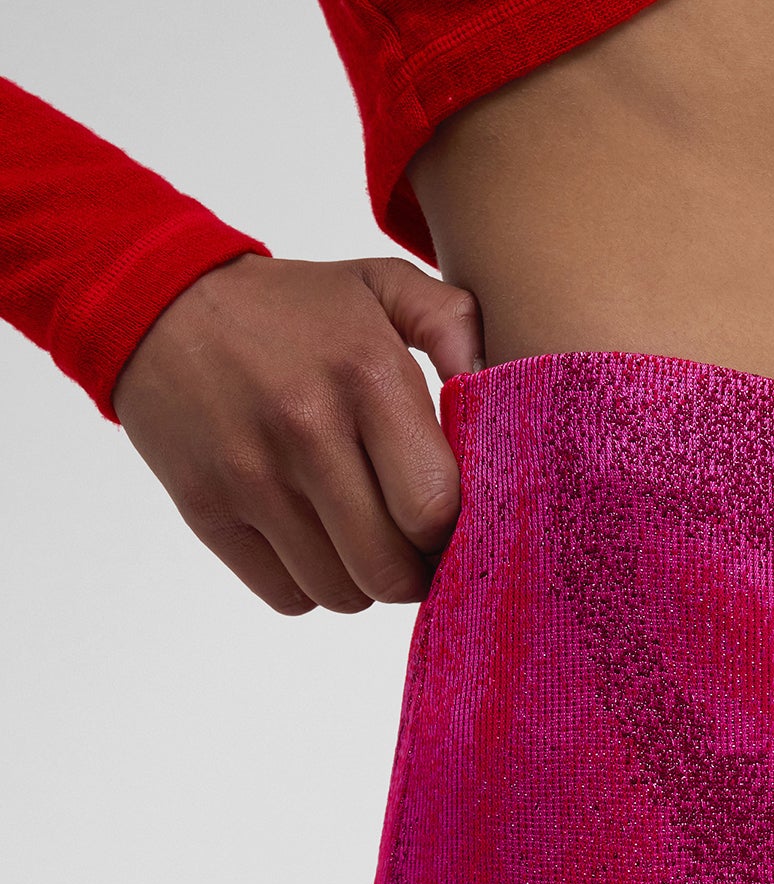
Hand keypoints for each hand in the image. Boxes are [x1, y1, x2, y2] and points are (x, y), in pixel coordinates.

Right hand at [110, 252, 484, 615]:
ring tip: (361, 538)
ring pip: (341, 594)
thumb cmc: (293, 310)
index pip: (435, 510)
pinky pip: (288, 597)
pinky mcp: (208, 512)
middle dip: (414, 570)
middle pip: (389, 570)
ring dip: (363, 582)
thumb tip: (503, 388)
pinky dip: (310, 586)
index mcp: (366, 376)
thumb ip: (454, 324)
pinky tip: (312, 540)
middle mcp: (307, 431)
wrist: (160, 304)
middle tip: (412, 545)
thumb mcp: (380, 286)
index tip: (449, 519)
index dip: (453, 532)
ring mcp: (251, 477)